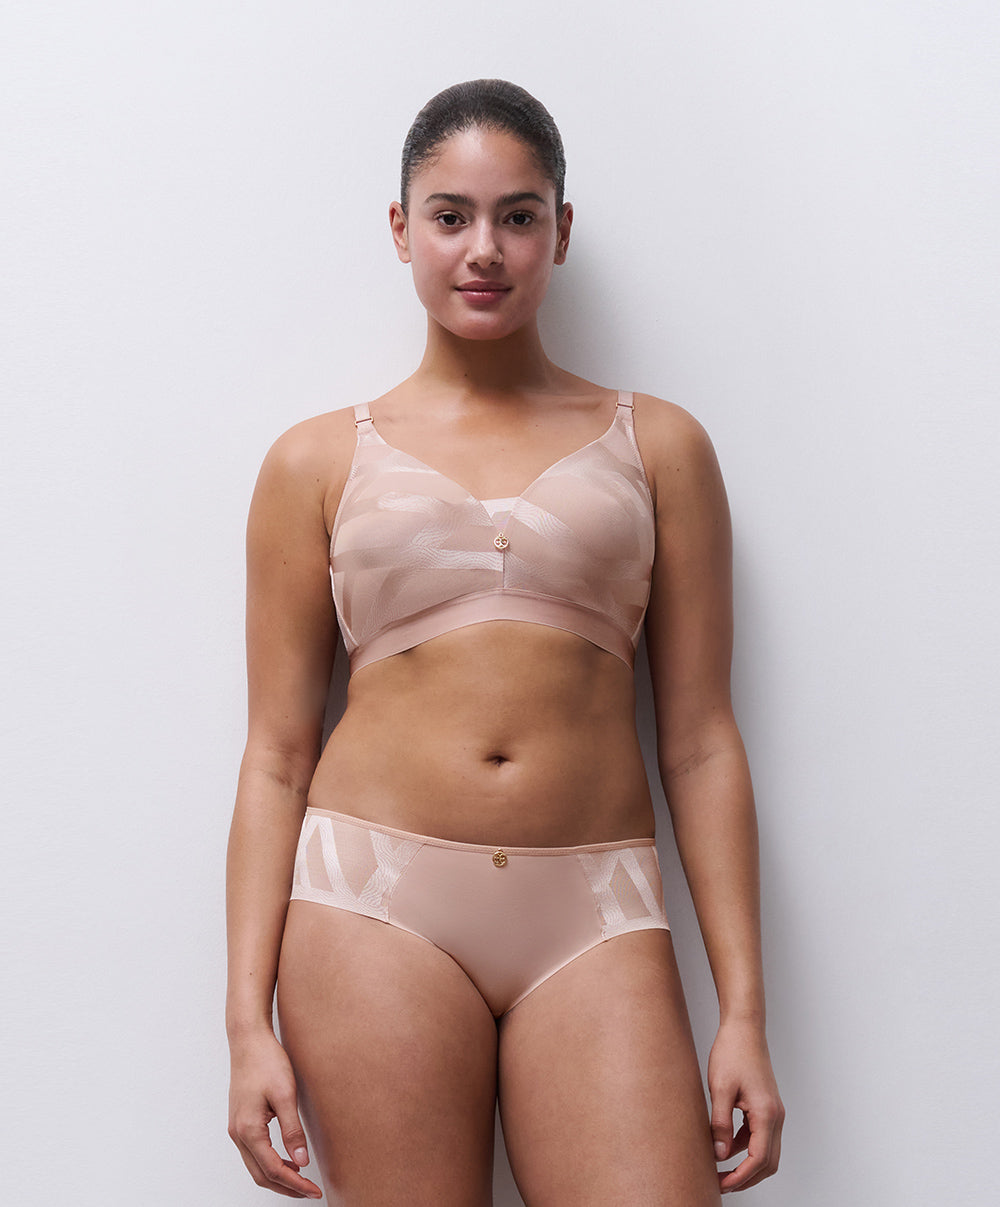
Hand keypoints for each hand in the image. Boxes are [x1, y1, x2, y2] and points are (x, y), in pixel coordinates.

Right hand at [228, 1029, 322, 1198]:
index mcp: (248, 1130)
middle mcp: (238, 1134)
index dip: (295, 1184)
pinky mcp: (240, 1121)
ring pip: (255, 1166)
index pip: (273, 1170)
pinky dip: (270, 1162)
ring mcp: (236, 1128)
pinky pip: (253, 1152)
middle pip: (261, 1175)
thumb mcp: (285, 1094)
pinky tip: (287, 1158)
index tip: (314, 1190)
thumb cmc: (266, 1062)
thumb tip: (301, 1161)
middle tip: (310, 1191)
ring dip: (277, 1177)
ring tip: (302, 1179)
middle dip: (286, 1187)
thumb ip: (293, 1130)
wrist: (248, 1040)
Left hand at [707, 1019, 783, 1193]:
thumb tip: (720, 1155)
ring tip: (720, 1169)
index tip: (721, 1184)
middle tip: (721, 1184)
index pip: (758, 1160)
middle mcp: (776, 1116)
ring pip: (766, 1151)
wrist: (744, 1028)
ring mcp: (773, 1111)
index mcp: (767, 1114)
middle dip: (746, 1178)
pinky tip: (725, 1146)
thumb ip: (721, 1124)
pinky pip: (759, 1136)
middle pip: (768, 1162)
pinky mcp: (766, 1106)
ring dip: (747, 1165)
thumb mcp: (719, 1088)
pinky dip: (746, 1147)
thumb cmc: (732, 1052)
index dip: (740, 1178)